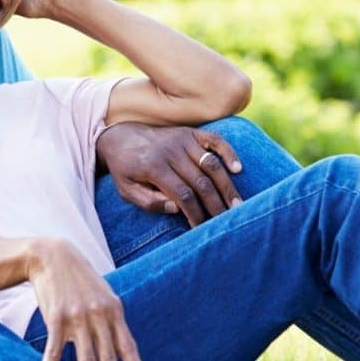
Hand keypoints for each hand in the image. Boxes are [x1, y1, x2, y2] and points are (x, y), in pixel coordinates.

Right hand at [28, 239, 146, 360]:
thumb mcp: (102, 294)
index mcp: (114, 310)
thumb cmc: (80, 279)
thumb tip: (121, 344)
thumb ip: (111, 318)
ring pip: (85, 360)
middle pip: (108, 357)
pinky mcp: (56, 318)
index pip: (127, 344)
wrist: (52, 256)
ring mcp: (77, 318)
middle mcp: (98, 315)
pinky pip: (54, 351)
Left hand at [96, 123, 243, 226]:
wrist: (121, 136)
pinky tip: (238, 169)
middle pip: (201, 182)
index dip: (195, 213)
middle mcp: (171, 152)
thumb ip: (149, 202)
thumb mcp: (127, 190)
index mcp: (154, 168)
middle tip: (227, 220)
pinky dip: (228, 152)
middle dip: (216, 204)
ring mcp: (183, 140)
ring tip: (237, 204)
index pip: (183, 195)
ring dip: (226, 185)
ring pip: (211, 164)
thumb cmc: (126, 168)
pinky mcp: (190, 132)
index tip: (202, 228)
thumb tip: (177, 209)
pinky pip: (215, 140)